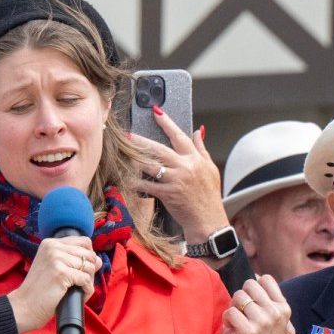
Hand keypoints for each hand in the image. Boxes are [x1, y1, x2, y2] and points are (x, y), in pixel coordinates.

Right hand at [9, 234, 102, 332]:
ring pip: (90, 267)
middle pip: (89, 255)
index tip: (81, 269)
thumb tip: (98, 260)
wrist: (25, 305)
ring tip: (77, 289)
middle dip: (90, 271)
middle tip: (79, 282)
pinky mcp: (61, 273)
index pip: (84, 241)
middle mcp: (53, 247)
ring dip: (89, 281)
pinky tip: (78, 294)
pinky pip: (86, 280)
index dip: (89, 257)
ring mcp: (56, 259)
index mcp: (51, 243)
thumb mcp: (55, 267)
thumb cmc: (41, 289)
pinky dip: (87, 290)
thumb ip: (74, 260)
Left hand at [123, 111, 229, 242]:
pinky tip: (127, 179)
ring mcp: (176, 180)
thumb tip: (198, 131)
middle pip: (159, 149)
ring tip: (123, 154)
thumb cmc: (210, 197)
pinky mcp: (168, 194)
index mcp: (195, 159)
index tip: (156, 111)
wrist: (209, 222)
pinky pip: (147, 185)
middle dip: (142, 140)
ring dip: (135, 160)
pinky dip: (137, 182)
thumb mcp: (210, 169)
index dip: (167, 123)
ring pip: (150, 165)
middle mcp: (185, 167)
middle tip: (128, 134)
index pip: (180, 136)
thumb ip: (201, 149)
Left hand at [216, 275, 295, 333]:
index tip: (253, 301)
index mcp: (283, 308)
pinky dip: (227, 322)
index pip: (265, 279)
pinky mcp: (248, 332)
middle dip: (241, 297)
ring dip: (233, 309)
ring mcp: (263, 322)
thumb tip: (256, 275)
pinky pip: (229, 313)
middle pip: (249, 285)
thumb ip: (266, 300)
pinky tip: (233, 332)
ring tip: (238, 324)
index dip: (254, 287)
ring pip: (238, 297)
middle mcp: (275, 312)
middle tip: (243, 315)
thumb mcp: (274, 321)